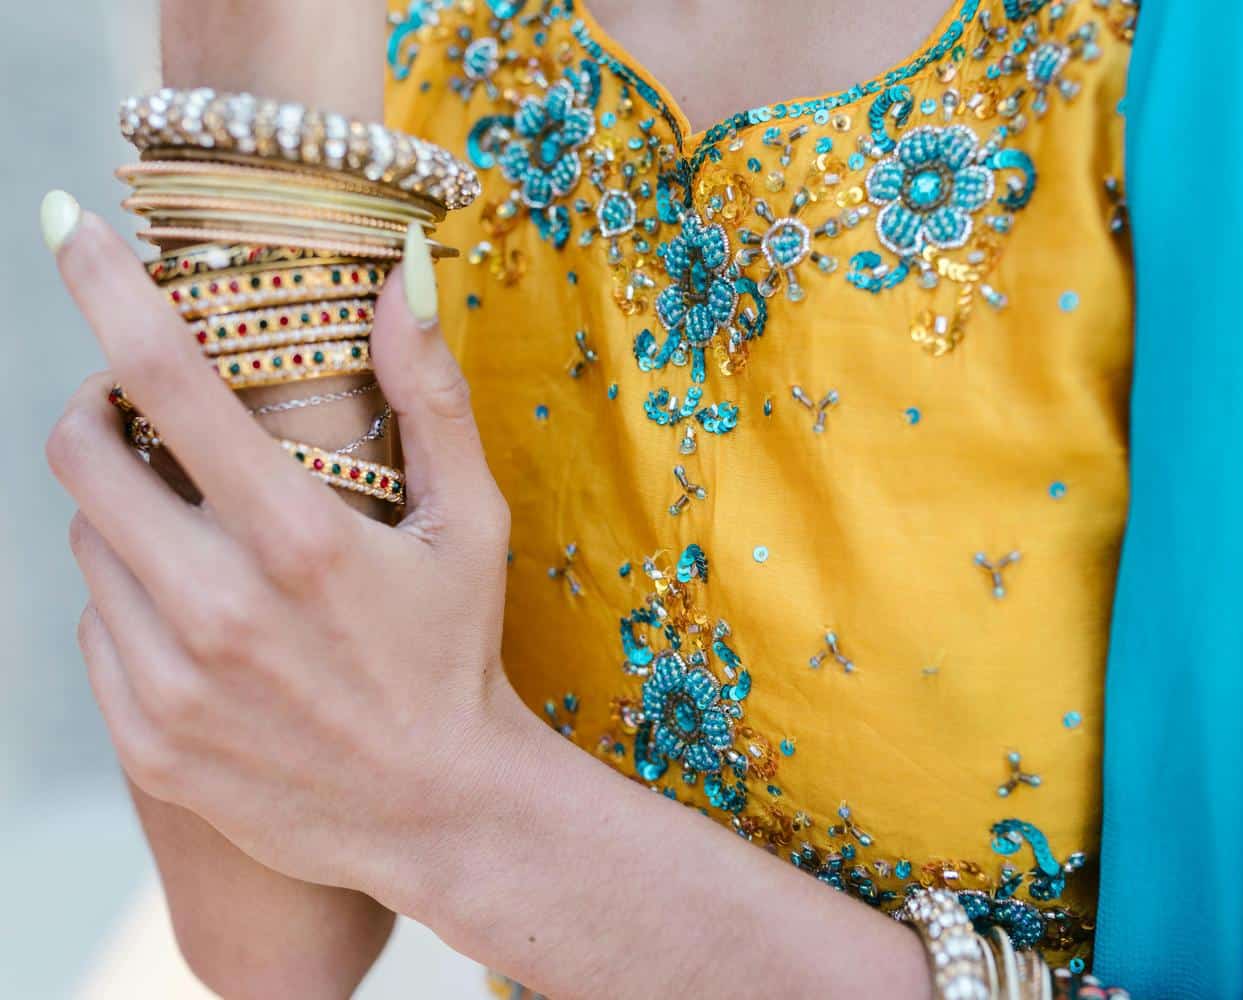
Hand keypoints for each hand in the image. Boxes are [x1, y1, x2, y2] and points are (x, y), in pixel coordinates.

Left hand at [44, 194, 520, 903]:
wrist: (440, 813)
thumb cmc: (458, 652)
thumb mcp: (471, 523)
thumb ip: (432, 396)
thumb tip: (403, 274)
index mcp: (298, 537)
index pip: (169, 377)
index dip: (106, 286)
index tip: (66, 223)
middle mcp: (217, 607)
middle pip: (81, 458)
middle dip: (96, 410)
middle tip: (139, 409)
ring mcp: (170, 682)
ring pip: (86, 548)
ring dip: (124, 517)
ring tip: (201, 535)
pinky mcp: (145, 742)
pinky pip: (92, 630)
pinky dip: (127, 601)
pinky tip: (197, 618)